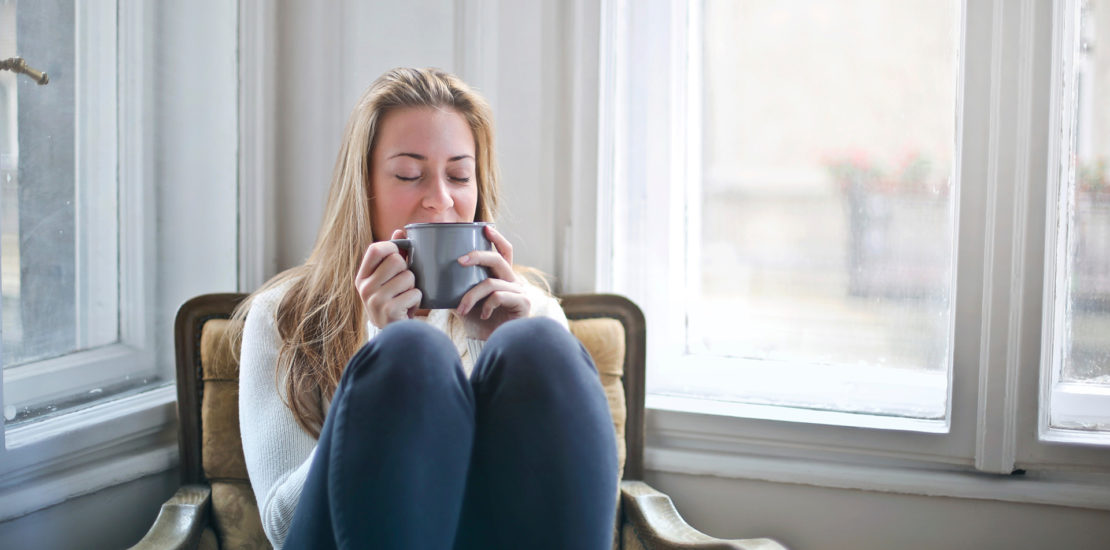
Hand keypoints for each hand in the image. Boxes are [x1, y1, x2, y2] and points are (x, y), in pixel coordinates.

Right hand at [355, 229, 420, 328]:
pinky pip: (415, 293)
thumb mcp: (387, 279)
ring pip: (408, 277)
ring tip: (406, 297)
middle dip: (407, 270)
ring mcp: (375, 300)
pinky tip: (408, 308)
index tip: (399, 255)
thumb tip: (400, 231)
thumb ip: (393, 255)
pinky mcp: (389, 311)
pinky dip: (417, 300)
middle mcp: (365, 287)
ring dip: (414, 286)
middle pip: (396, 260)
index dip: (392, 247)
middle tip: (404, 284)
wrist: (392, 333)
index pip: (376, 249)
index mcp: (362, 277)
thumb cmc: (392, 300)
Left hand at [455, 225, 530, 339]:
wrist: (491, 345)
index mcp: (502, 277)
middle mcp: (514, 281)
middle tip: (459, 261)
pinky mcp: (523, 304)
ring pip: (491, 282)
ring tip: (461, 309)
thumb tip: (429, 275)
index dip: (496, 238)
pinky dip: (486, 305)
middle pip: (497, 259)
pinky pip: (499, 296)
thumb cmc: (479, 323)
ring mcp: (520, 292)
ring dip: (471, 295)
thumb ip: (454, 287)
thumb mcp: (463, 301)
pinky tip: (482, 315)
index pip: (504, 251)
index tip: (484, 227)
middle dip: (477, 256)